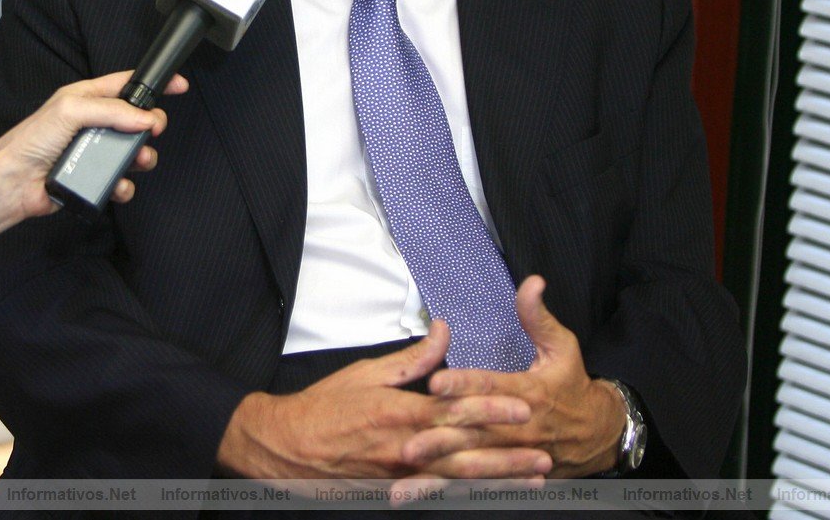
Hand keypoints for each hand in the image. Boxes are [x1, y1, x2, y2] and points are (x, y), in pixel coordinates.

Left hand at [0, 69, 188, 218]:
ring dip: (141, 157)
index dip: (152, 84)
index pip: (126, 84)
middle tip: (153, 131)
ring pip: (132, 152)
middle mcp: (91, 123)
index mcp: (85, 99)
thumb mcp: (70, 110)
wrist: (13, 183)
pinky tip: (117, 186)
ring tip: (138, 161)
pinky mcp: (91, 177)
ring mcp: (92, 151)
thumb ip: (111, 110)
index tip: (177, 85)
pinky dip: (124, 185)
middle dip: (150, 127)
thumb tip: (144, 117)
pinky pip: (119, 181)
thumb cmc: (30, 141)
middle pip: (135, 121)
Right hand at [217, 322, 550, 483]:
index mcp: (400, 412)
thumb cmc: (322, 407)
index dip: (491, 407)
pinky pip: (434, 495)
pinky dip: (463, 496)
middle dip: (507, 452)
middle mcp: (404, 447)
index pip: (455, 408)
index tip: (523, 405)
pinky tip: (486, 497)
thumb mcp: (366, 373)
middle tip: (544, 452)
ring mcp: (400, 475)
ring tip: (531, 479)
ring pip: (458, 478)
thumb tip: (442, 332)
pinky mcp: (392, 492)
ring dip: (497, 479)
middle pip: (465, 449)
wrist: (285, 446)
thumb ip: (411, 359)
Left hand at [421, 276, 624, 477]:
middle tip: (410, 435)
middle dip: (442, 432)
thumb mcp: (563, 347)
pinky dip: (446, 487)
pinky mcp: (511, 472)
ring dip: (440, 463)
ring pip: (473, 460)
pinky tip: (417, 490)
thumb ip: (538, 317)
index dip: (464, 384)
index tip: (436, 381)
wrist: (601, 434)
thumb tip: (531, 282)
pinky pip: (476, 482)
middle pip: (475, 429)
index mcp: (528, 393)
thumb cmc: (574, 386)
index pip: (491, 387)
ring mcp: (515, 455)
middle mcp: (519, 427)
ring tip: (409, 462)